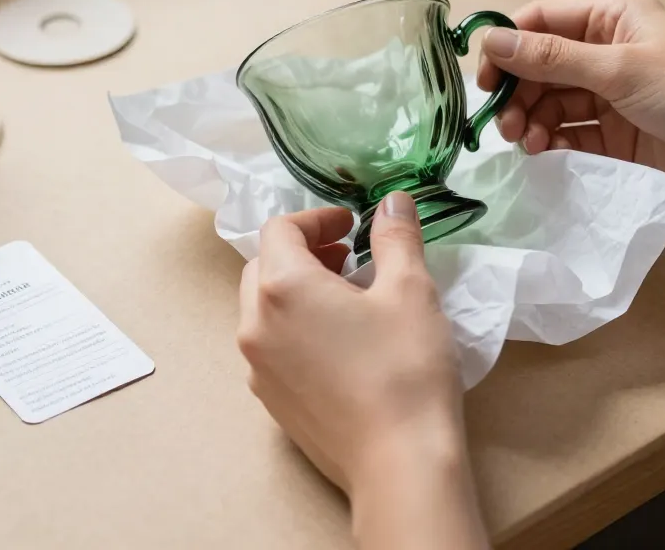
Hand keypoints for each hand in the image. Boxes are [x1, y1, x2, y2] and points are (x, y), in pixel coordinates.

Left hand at [238, 194, 488, 549]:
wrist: (399, 464)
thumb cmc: (405, 368)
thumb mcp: (409, 290)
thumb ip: (395, 237)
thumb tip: (392, 200)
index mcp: (281, 287)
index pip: (281, 230)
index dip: (317, 219)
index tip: (352, 226)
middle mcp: (254, 324)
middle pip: (264, 267)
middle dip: (302, 252)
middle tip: (348, 257)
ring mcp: (257, 368)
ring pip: (263, 309)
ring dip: (297, 291)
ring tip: (347, 298)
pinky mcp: (270, 402)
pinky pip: (272, 347)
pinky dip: (295, 328)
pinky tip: (340, 344)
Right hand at [477, 0, 664, 202]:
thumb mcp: (620, 69)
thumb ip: (552, 58)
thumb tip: (492, 40)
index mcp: (611, 17)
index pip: (541, 21)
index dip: (507, 46)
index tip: (484, 79)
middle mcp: (606, 50)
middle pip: (539, 66)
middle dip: (517, 91)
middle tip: (504, 123)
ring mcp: (610, 94)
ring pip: (550, 102)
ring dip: (530, 119)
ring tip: (525, 141)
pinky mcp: (615, 135)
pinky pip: (568, 133)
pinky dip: (550, 141)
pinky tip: (543, 152)